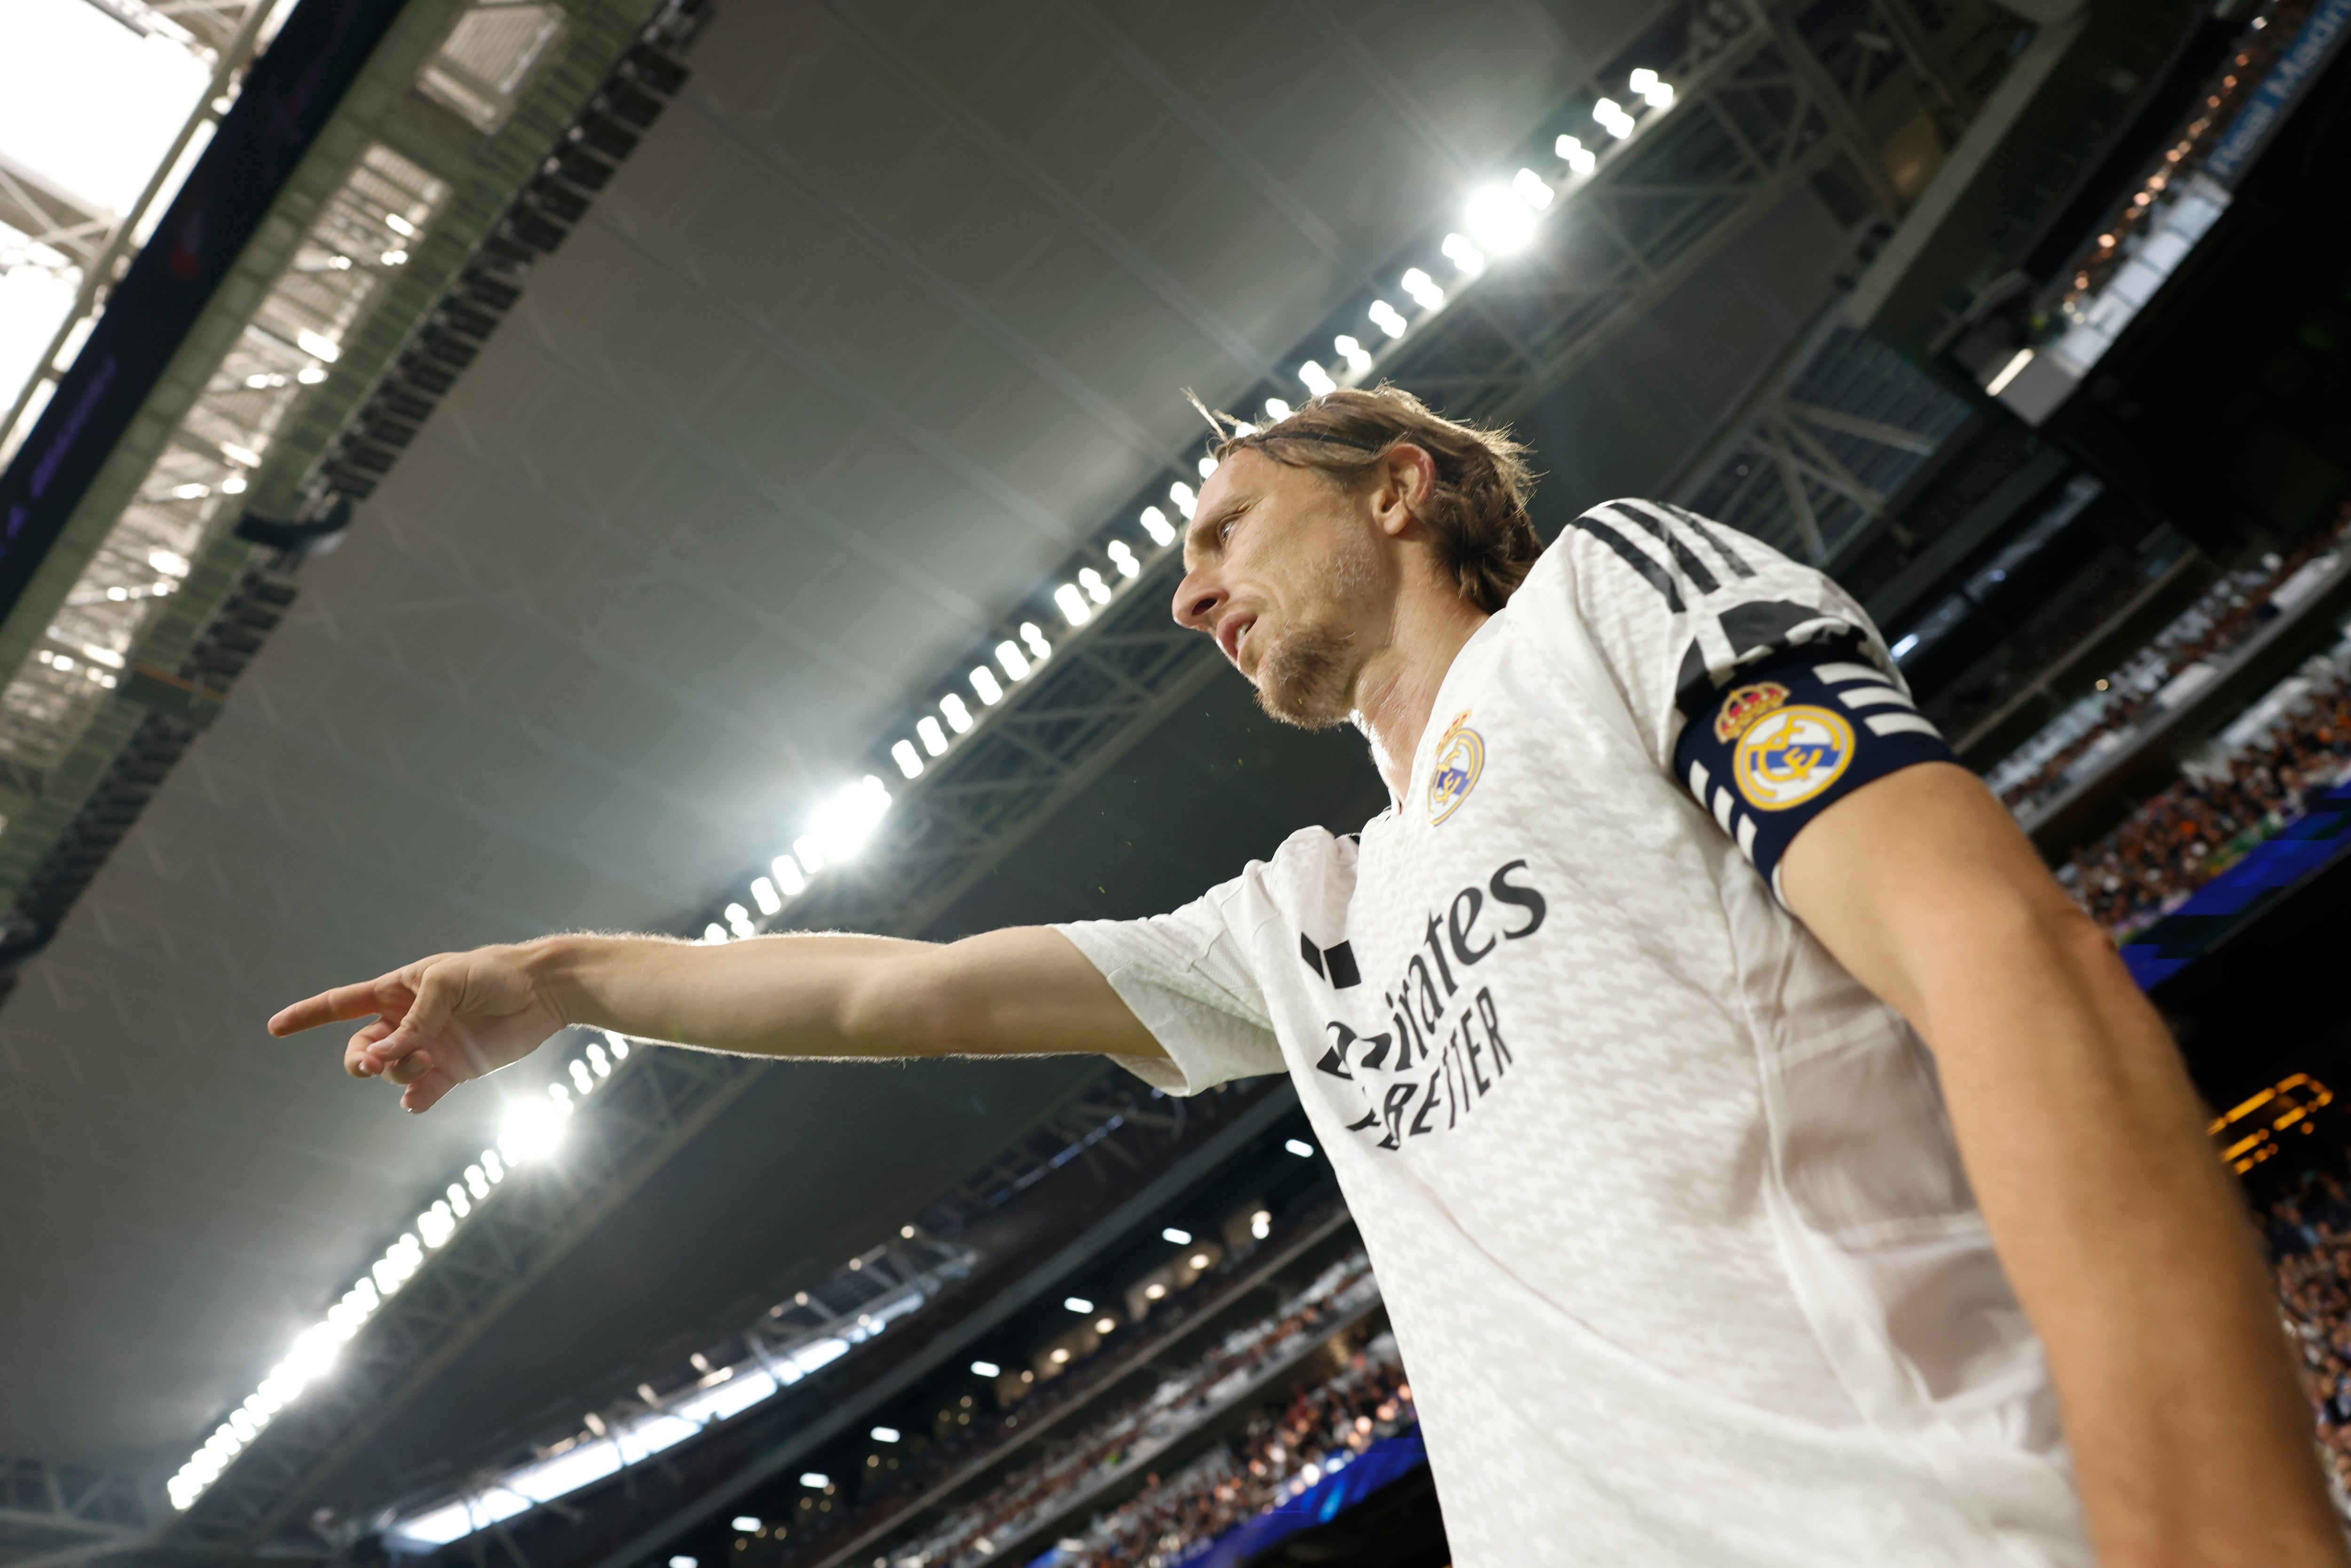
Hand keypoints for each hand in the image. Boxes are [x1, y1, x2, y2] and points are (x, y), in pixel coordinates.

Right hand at [269, 945, 567, 1112]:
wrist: (541, 992)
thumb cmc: (492, 973)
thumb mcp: (446, 983)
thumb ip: (415, 1019)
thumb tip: (384, 1056)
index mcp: (397, 992)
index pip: (340, 1004)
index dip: (306, 1016)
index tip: (273, 1027)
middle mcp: (407, 1023)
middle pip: (359, 1050)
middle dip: (358, 1061)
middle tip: (374, 1062)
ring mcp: (428, 1048)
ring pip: (390, 1073)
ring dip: (397, 1071)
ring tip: (425, 1059)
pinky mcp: (454, 1071)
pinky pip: (420, 1094)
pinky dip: (414, 1099)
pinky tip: (416, 1100)